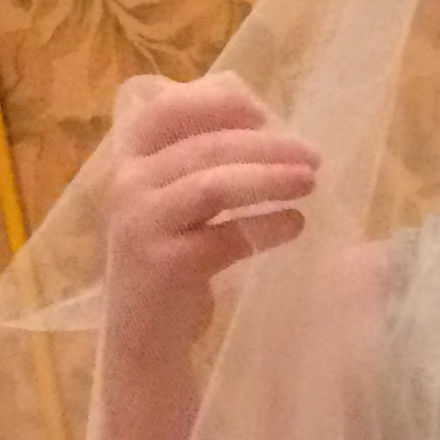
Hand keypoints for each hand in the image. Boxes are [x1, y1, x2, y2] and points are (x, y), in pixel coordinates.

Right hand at [103, 72, 320, 355]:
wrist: (145, 337)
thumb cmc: (171, 259)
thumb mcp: (177, 201)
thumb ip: (202, 157)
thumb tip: (257, 112)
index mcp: (129, 160)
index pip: (165, 110)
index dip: (215, 103)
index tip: (264, 114)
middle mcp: (126, 186)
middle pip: (204, 147)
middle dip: (265, 146)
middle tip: (312, 156)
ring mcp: (141, 226)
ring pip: (212, 185)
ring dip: (269, 178)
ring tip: (310, 182)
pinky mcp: (163, 266)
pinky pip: (225, 236)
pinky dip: (267, 226)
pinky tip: (295, 225)